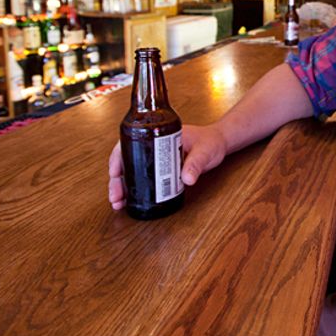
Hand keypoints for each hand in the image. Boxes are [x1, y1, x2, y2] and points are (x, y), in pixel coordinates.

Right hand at [107, 123, 227, 209]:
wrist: (220, 143)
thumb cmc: (212, 141)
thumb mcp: (205, 151)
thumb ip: (196, 164)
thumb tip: (186, 179)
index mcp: (159, 133)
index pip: (131, 142)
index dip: (118, 157)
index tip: (115, 173)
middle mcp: (154, 144)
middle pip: (127, 159)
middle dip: (117, 179)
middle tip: (115, 196)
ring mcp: (156, 156)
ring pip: (132, 170)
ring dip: (123, 185)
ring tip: (118, 202)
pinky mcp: (161, 167)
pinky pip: (143, 176)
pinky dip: (134, 188)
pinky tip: (129, 200)